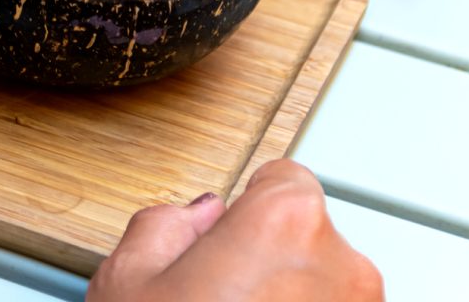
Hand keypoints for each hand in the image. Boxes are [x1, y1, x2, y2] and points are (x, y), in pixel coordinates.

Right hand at [87, 160, 382, 301]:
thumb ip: (166, 223)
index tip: (222, 236)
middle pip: (306, 237)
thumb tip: (193, 220)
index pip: (283, 178)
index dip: (244, 208)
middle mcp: (340, 271)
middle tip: (214, 295)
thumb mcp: (128, 278)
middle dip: (266, 260)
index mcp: (285, 222)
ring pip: (320, 292)